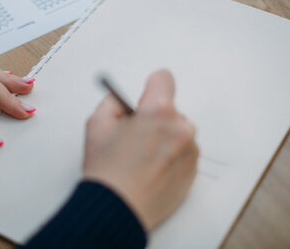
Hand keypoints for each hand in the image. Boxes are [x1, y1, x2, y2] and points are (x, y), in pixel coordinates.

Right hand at [83, 69, 198, 230]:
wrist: (117, 210)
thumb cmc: (107, 171)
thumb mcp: (96, 124)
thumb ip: (113, 102)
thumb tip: (125, 100)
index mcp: (159, 112)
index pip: (164, 79)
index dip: (149, 88)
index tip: (143, 100)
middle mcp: (181, 128)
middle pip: (170, 110)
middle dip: (154, 119)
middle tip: (135, 138)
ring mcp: (190, 151)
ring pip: (178, 133)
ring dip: (164, 139)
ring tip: (141, 159)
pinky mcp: (193, 170)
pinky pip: (183, 154)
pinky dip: (170, 158)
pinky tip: (150, 171)